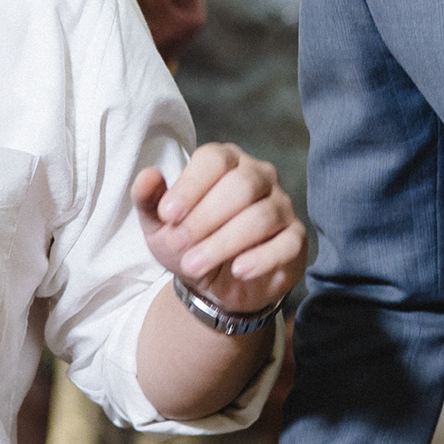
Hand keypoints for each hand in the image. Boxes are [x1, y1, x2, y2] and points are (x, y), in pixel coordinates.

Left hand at [133, 142, 305, 318]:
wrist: (214, 284)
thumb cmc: (188, 243)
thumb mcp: (159, 225)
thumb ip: (149, 199)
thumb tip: (148, 175)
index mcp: (225, 162)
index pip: (214, 159)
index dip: (191, 185)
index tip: (167, 215)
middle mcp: (258, 176)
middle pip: (241, 185)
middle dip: (206, 218)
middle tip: (178, 244)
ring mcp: (281, 206)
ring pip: (262, 216)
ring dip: (224, 243)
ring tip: (195, 264)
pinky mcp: (295, 238)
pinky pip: (288, 243)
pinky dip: (261, 258)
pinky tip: (238, 270)